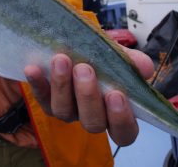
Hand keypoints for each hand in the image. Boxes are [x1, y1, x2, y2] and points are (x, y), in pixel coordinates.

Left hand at [24, 47, 153, 146]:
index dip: (121, 119)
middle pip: (92, 123)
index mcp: (115, 111)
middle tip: (85, 69)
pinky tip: (33, 68)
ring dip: (62, 85)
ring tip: (61, 60)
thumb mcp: (117, 55)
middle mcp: (90, 115)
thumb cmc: (99, 56)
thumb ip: (130, 62)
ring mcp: (68, 110)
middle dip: (88, 96)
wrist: (71, 46)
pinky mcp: (46, 101)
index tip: (116, 94)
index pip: (124, 132)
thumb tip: (144, 68)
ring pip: (64, 111)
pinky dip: (37, 82)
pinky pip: (40, 97)